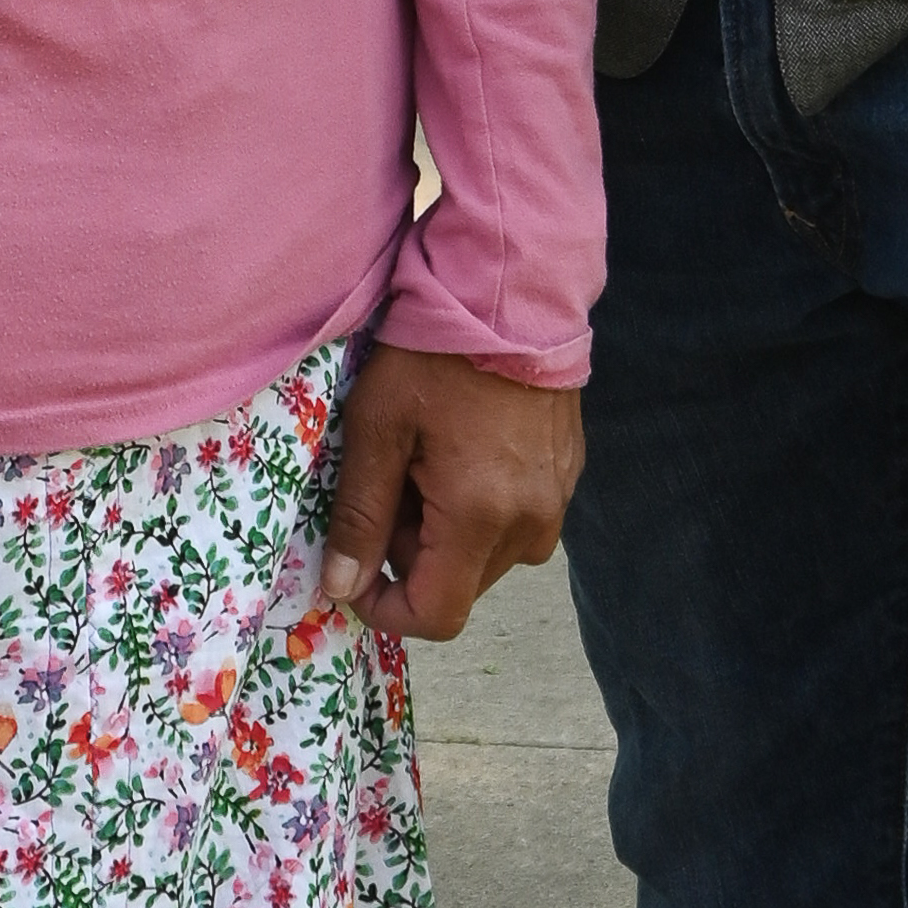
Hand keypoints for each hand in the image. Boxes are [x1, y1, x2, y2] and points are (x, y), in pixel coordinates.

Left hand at [317, 343, 584, 639]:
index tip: (353, 576)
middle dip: (410, 555)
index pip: (438, 615)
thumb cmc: (434, 355)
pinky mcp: (567, 477)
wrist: (512, 293)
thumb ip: (360, 516)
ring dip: (444, 532)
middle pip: (460, 584)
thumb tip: (340, 587)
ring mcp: (557, 502)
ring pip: (486, 555)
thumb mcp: (377, 429)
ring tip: (422, 463)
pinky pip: (515, 522)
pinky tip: (459, 452)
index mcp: (480, 517)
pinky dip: (478, 508)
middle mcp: (530, 524)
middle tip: (387, 485)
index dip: (387, 610)